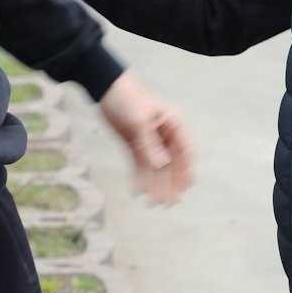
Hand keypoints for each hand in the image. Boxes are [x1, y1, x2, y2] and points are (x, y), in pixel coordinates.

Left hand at [96, 73, 193, 205]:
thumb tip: (161, 165)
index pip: (185, 151)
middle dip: (169, 184)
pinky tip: (137, 191)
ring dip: (154, 185)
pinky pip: (140, 165)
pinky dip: (139, 178)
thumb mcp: (139, 120)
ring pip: (155, 168)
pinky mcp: (136, 145)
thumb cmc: (127, 98)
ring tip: (152, 204)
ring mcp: (150, 142)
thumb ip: (150, 144)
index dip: (186, 170)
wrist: (105, 88)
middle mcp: (165, 135)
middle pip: (171, 164)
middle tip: (167, 204)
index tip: (185, 188)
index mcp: (173, 124)